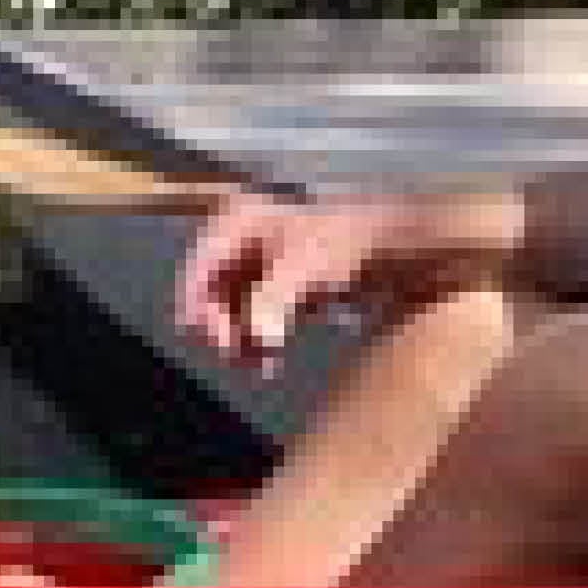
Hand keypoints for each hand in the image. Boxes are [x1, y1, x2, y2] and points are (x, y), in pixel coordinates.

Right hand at [170, 192, 405, 376]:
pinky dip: (257, 339)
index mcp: (237, 224)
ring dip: (239, 340)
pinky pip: (253, 318)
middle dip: (221, 328)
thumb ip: (271, 301)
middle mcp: (240, 242)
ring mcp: (258, 266)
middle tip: (239, 358)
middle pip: (209, 293)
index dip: (198, 308)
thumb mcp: (303, 267)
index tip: (215, 341)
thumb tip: (254, 337)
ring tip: (260, 364)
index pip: (198, 270)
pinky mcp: (277, 288)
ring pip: (230, 310)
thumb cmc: (343, 241)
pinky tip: (269, 359)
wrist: (389, 241)